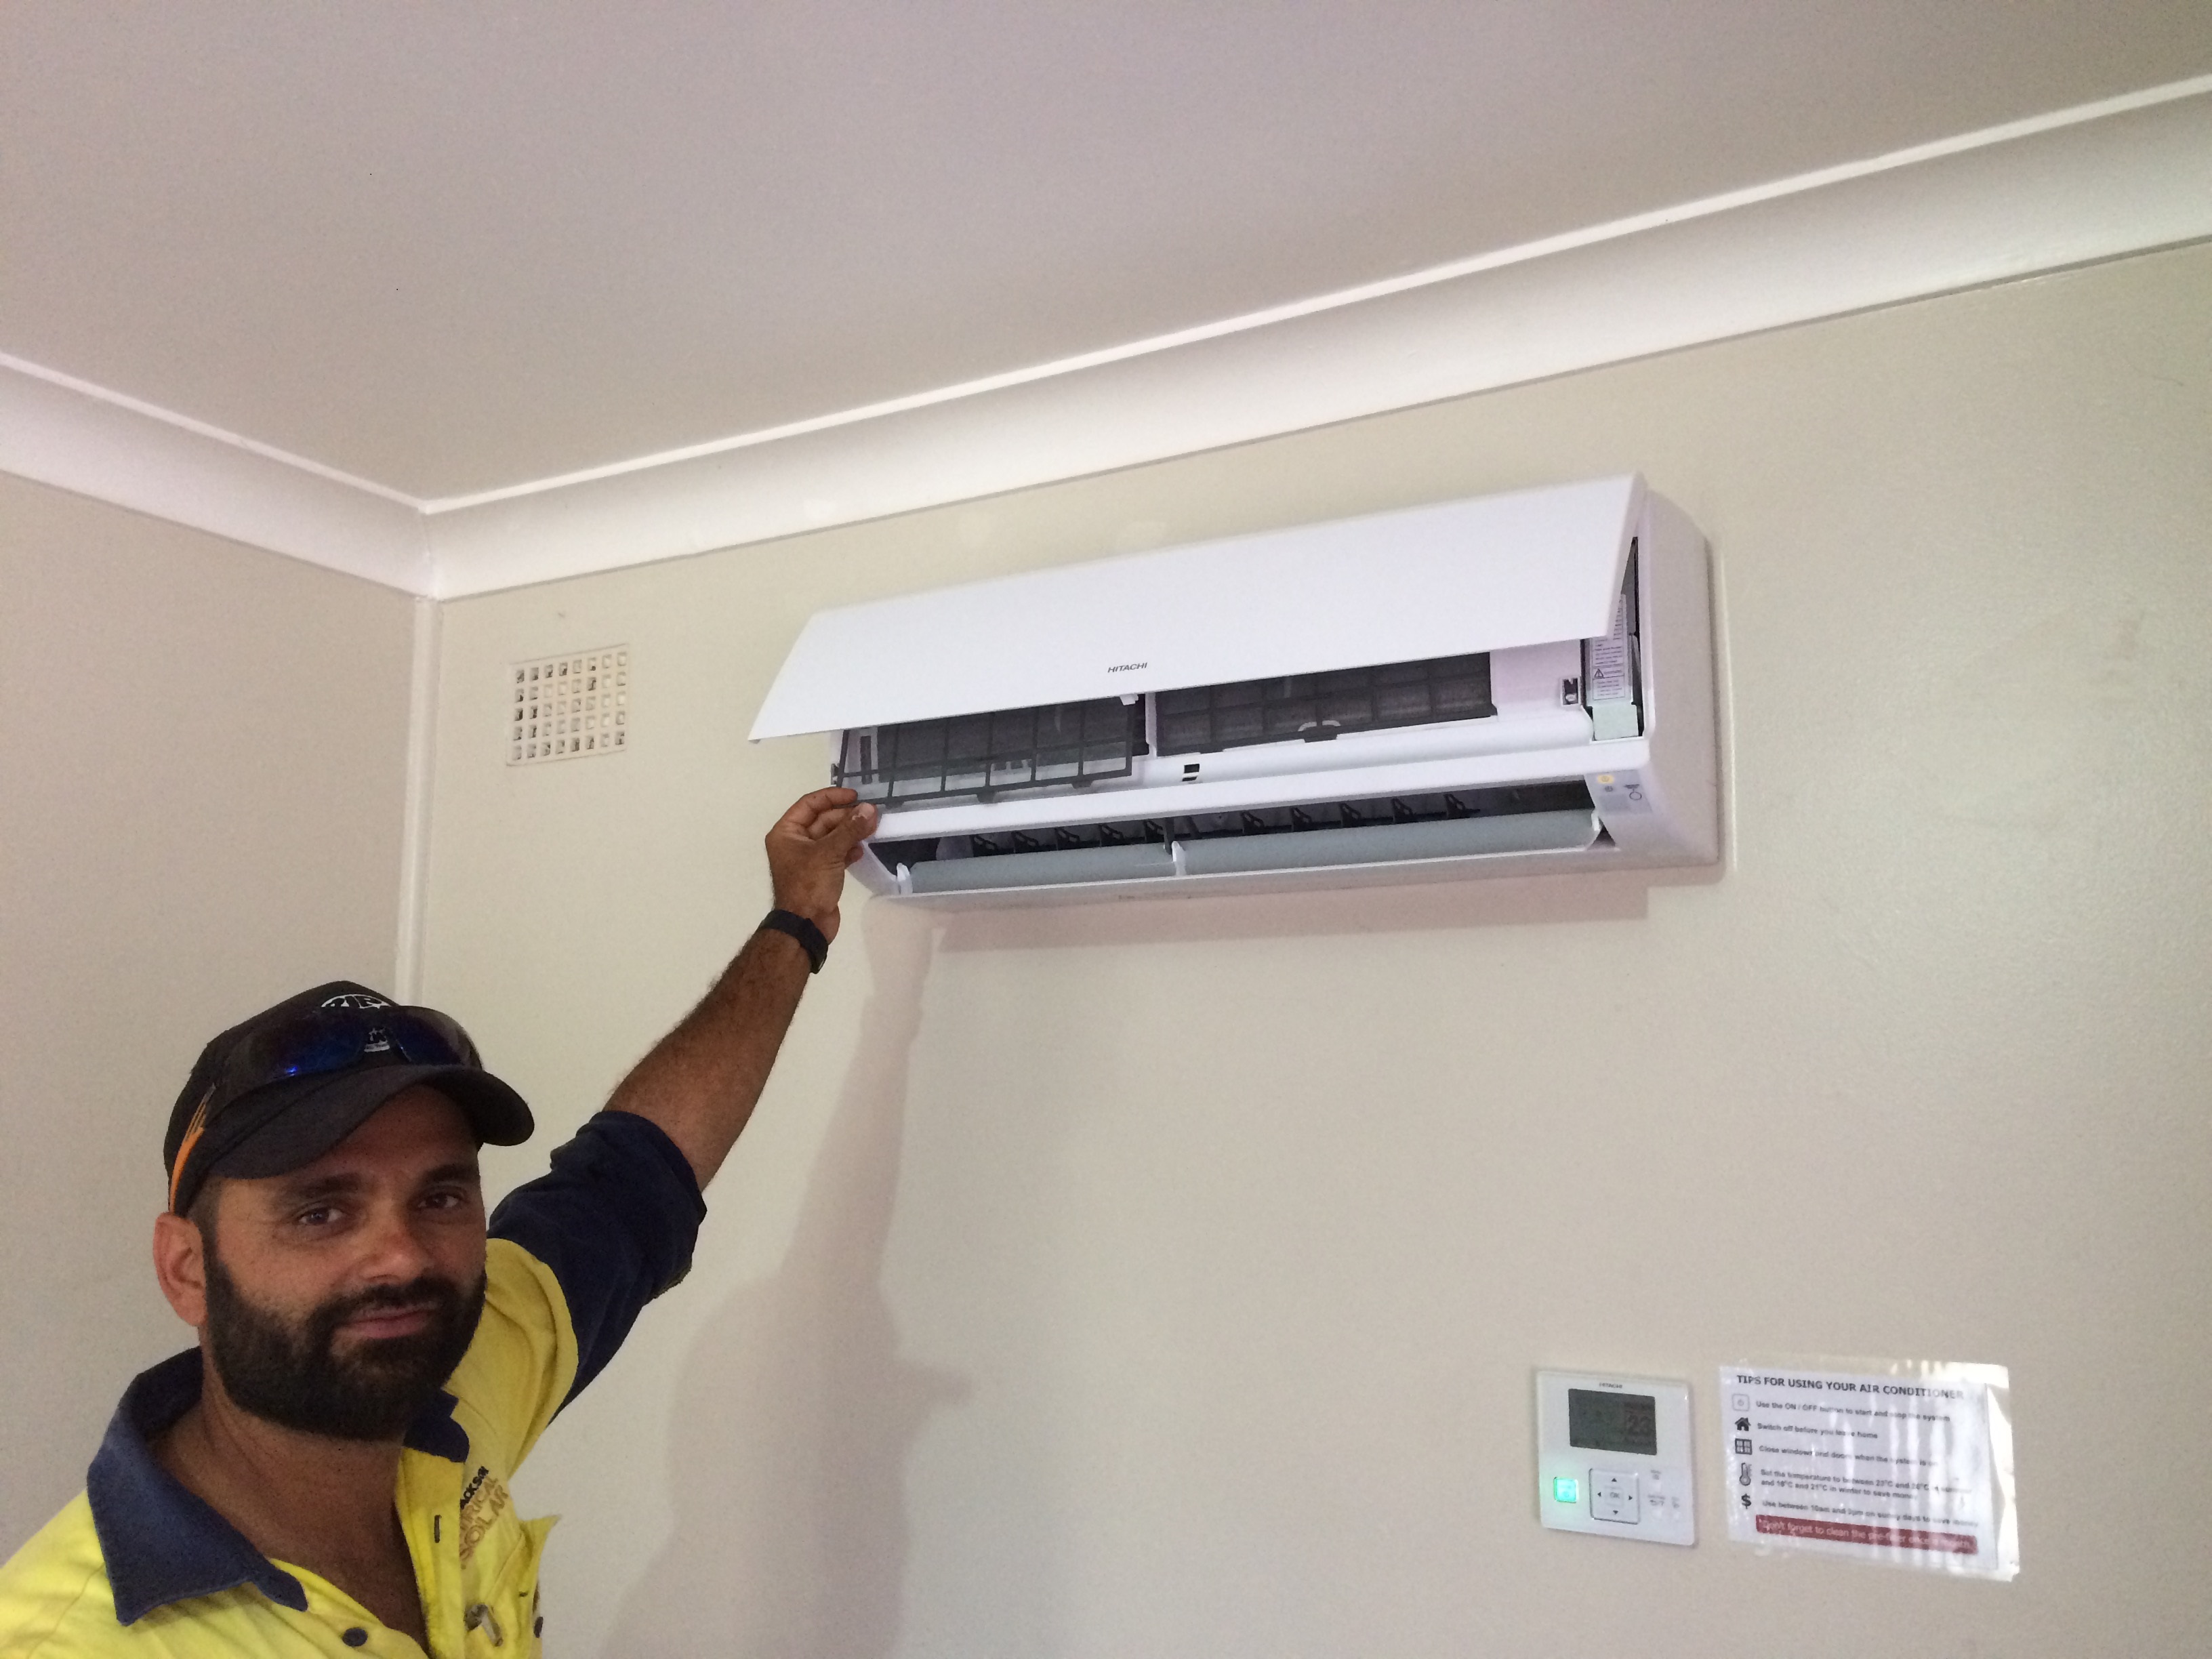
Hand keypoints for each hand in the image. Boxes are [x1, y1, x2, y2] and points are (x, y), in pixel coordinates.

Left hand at [764, 788, 876, 943]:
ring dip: (850, 832)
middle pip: (823, 820)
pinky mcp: (820, 873)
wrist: (805, 925)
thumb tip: (870, 809)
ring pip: (831, 837)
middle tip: (871, 815)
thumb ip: (850, 829)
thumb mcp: (829, 852)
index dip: (831, 797)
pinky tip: (862, 849)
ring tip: (872, 829)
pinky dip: (848, 850)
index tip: (855, 796)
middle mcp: (795, 842)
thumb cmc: (809, 884)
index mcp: (786, 832)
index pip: (809, 804)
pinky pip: (836, 854)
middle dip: (846, 817)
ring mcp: (808, 859)